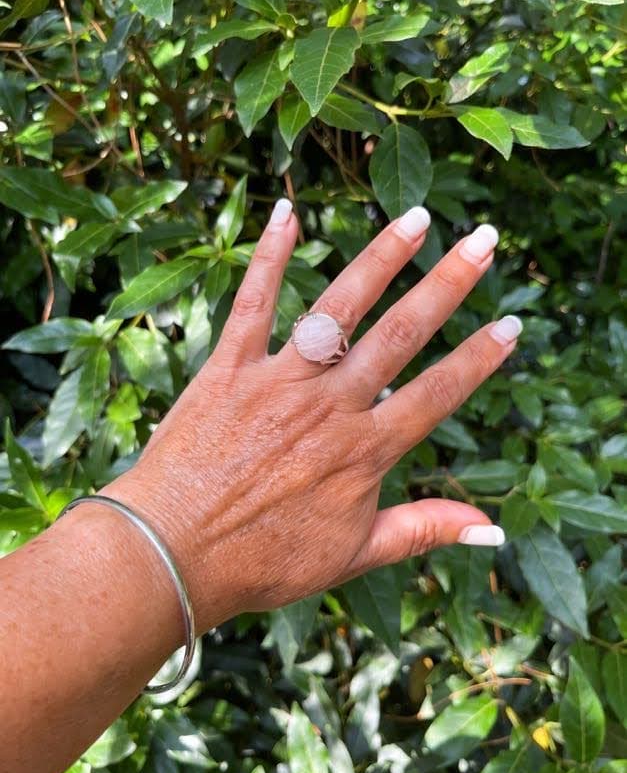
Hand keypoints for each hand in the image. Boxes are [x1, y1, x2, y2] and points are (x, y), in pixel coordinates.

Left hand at [108, 200, 520, 632]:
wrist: (173, 554)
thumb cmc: (262, 561)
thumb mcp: (353, 556)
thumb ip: (423, 529)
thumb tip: (493, 529)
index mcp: (363, 452)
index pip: (437, 393)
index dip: (478, 359)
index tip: (511, 324)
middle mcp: (328, 406)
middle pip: (400, 335)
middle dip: (448, 285)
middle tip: (484, 242)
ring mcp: (278, 380)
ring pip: (340, 308)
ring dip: (381, 259)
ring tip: (416, 218)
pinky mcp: (229, 367)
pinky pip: (253, 301)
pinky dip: (269, 255)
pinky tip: (287, 211)